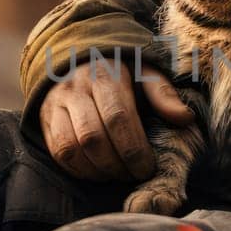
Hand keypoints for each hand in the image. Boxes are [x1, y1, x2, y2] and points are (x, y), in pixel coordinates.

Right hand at [40, 57, 193, 181]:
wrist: (77, 56)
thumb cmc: (120, 70)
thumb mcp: (144, 72)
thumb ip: (163, 94)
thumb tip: (185, 118)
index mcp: (104, 74)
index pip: (117, 117)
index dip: (133, 148)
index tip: (147, 167)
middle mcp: (75, 88)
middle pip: (92, 137)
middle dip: (116, 164)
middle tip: (134, 174)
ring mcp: (55, 104)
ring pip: (70, 148)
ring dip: (97, 170)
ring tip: (117, 174)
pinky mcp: (45, 119)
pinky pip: (57, 153)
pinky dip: (79, 170)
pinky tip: (98, 172)